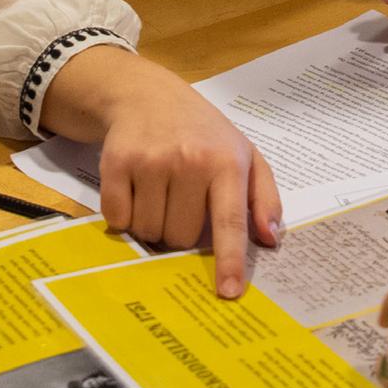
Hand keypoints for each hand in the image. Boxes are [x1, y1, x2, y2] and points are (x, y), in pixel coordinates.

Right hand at [42, 45, 282, 292]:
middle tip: (182, 202)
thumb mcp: (245, 154)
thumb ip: (264, 197)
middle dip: (181, 232)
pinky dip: (124, 215)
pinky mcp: (117, 162)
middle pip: (182, 237)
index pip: (230, 221)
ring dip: (152, 225)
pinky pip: (117, 219)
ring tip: (159, 192)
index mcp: (227, 162)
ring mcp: (151, 161)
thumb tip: (271, 239)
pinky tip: (134, 189)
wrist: (148, 95)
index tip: (228, 292)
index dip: (229, 260)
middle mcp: (190, 161)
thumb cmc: (203, 133)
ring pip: (149, 232)